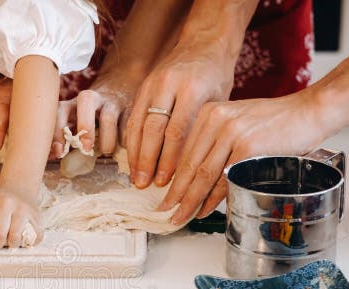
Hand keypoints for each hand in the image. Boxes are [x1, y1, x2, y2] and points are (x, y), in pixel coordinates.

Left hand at [0, 185, 42, 248]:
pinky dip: (29, 243)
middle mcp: (7, 203)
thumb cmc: (0, 200)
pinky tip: (23, 240)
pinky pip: (34, 236)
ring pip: (15, 237)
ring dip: (11, 245)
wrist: (20, 187)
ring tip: (9, 243)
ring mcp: (23, 209)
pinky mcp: (36, 216)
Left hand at [54, 74, 137, 157]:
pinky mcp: (130, 107)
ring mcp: (112, 101)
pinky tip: (123, 147)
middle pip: (86, 101)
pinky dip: (125, 139)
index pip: (60, 110)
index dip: (57, 131)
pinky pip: (128, 123)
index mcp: (73, 103)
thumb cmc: (91, 114)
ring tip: (107, 152)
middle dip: (85, 126)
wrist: (120, 85)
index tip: (59, 152)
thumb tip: (53, 155)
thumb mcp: (76, 118)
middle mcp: (92, 98)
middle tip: (86, 149)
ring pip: (109, 116)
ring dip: (107, 138)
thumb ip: (65, 134)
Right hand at [125, 39, 235, 188]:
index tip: (166, 181)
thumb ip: (202, 131)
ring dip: (136, 154)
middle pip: (153, 130)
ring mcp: (151, 84)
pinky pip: (132, 118)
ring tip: (136, 177)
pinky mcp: (142, 87)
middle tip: (144, 184)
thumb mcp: (217, 102)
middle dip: (148, 161)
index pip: (176, 132)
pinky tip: (133, 159)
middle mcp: (168, 85)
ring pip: (138, 125)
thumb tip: (192, 170)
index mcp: (192, 89)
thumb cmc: (216, 77)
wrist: (204, 43)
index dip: (169, 160)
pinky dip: (131, 141)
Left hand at [160, 91, 328, 223]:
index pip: (183, 151)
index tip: (164, 194)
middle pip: (189, 165)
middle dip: (176, 193)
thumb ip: (214, 144)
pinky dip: (213, 198)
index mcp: (208, 113)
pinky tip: (203, 209)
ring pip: (203, 175)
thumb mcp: (236, 123)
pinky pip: (224, 179)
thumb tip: (193, 177)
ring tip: (180, 216)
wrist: (310, 111)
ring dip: (190, 200)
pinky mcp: (247, 147)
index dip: (172, 178)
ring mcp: (232, 133)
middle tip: (164, 211)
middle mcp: (216, 120)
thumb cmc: (275, 121)